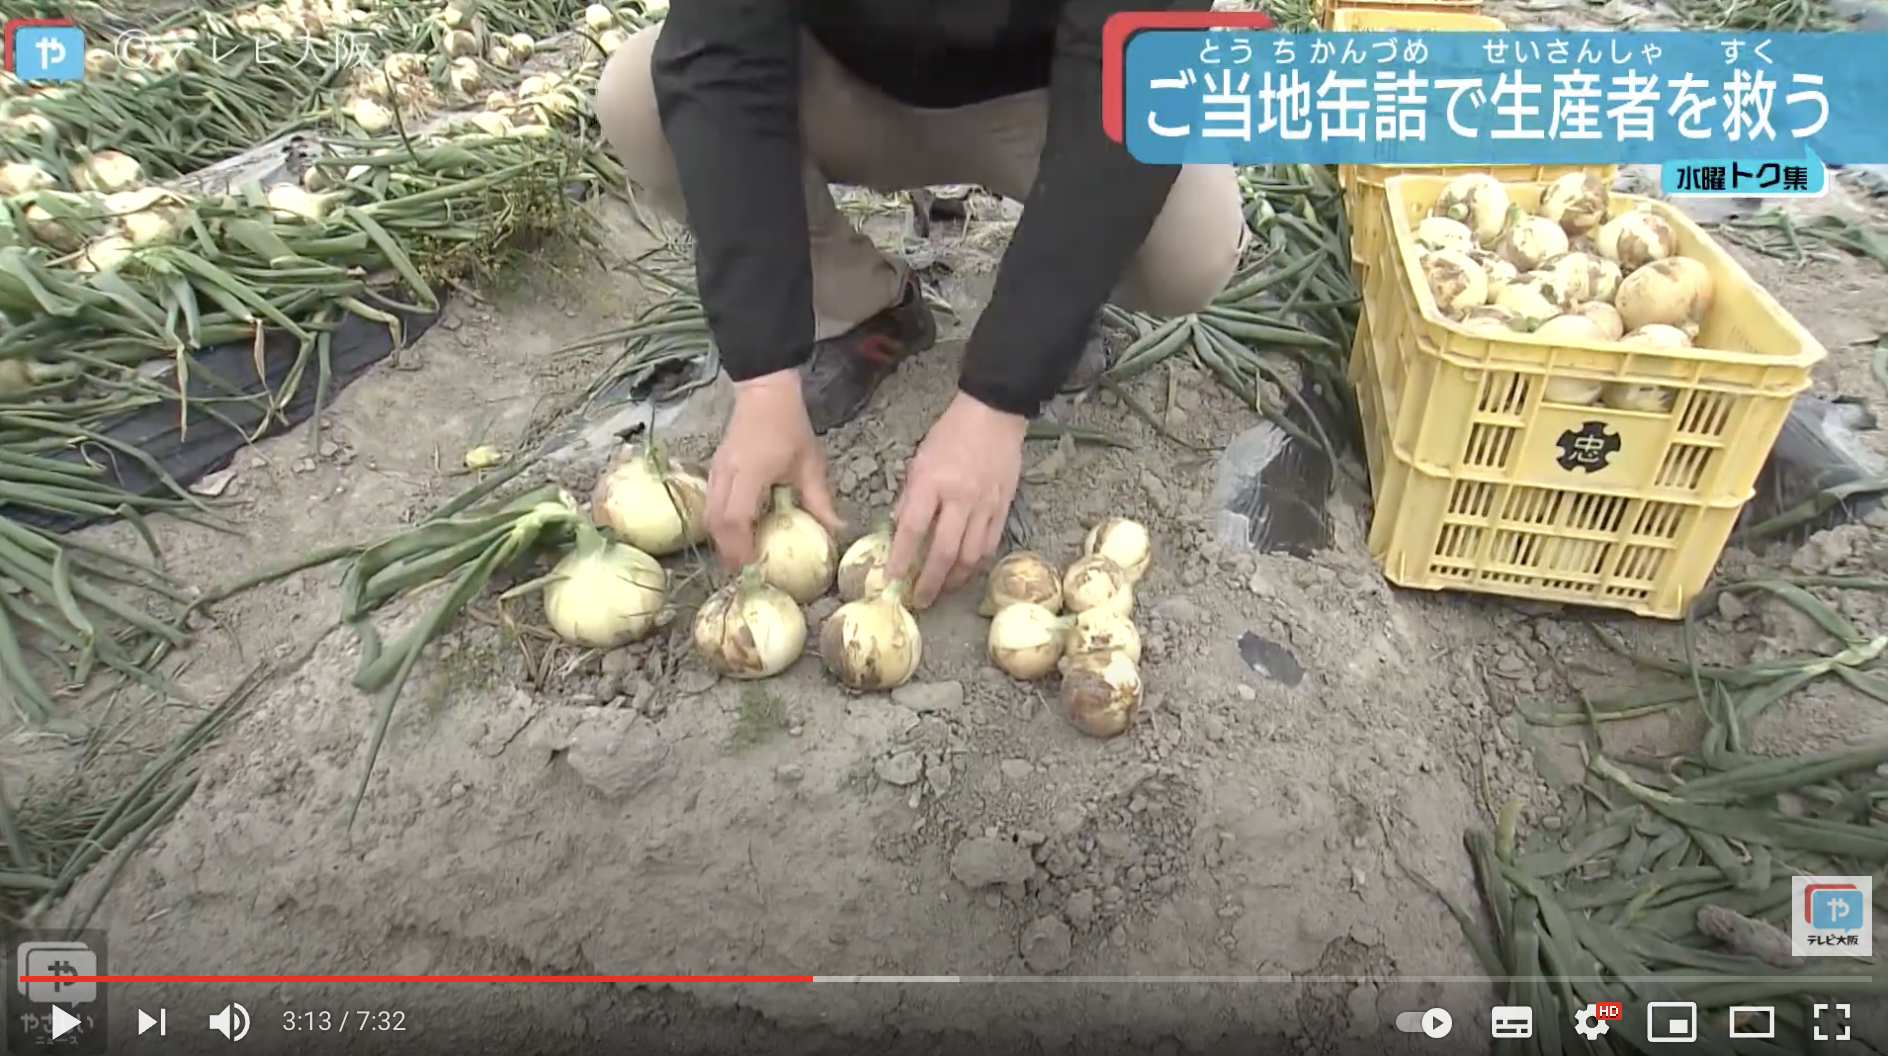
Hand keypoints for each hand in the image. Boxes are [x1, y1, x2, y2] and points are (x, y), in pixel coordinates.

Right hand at [705, 370, 842, 567]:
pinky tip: (735, 532)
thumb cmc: (789, 427)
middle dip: (726, 550)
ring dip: (720, 539)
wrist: (764, 392)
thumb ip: (820, 501)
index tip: (753, 567)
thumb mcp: (811, 464)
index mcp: (751, 473)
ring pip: (707, 515)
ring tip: (739, 556)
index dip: (740, 547)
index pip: (735, 519)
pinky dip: (718, 523)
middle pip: (714, 523)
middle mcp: (726, 474)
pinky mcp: (714, 469)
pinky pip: (709, 503)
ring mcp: (715, 470)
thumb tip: (837, 532)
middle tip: (744, 570)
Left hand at [888, 392, 1026, 608]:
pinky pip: (990, 544)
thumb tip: (899, 528)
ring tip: (941, 590)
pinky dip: (976, 563)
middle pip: (943, 552)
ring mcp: (984, 505)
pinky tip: (965, 571)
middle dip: (929, 582)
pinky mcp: (1003, 507)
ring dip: (954, 579)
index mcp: (932, 483)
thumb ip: (910, 496)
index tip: (890, 580)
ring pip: (970, 555)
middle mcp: (959, 498)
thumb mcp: (919, 460)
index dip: (900, 559)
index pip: (912, 530)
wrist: (994, 414)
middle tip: (918, 600)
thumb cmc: (951, 433)